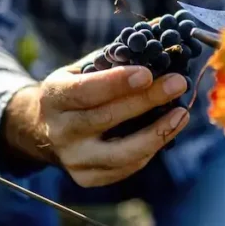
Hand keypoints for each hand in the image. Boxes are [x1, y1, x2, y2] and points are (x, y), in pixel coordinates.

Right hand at [3, 63, 188, 186]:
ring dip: (157, 133)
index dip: (116, 83)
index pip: (85, 91)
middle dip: (147, 100)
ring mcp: (73, 159)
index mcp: (55, 97)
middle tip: (177, 83)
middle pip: (107, 118)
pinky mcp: (87, 178)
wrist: (42, 130)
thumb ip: (110, 62)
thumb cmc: (73, 92)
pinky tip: (167, 131)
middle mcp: (60, 131)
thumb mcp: (78, 71)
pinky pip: (125, 168)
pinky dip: (149, 150)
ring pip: (120, 153)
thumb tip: (153, 47)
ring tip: (182, 114)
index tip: (147, 73)